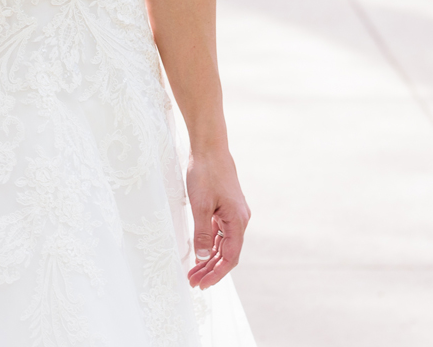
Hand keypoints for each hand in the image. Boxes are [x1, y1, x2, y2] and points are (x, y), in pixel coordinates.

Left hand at [185, 149, 249, 289]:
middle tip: (193, 281)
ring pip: (222, 244)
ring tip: (192, 271)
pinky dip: (208, 244)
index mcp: (238, 221)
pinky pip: (219, 233)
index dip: (216, 273)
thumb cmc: (205, 173)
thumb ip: (201, 233)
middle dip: (210, 269)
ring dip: (208, 258)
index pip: (230, 257)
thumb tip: (201, 257)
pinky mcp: (226, 209)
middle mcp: (240, 220)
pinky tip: (198, 253)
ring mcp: (233, 214)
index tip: (202, 284)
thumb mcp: (200, 205)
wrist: (209, 148)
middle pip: (226, 253)